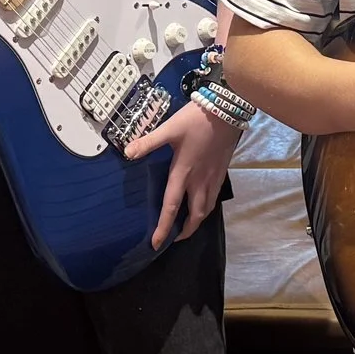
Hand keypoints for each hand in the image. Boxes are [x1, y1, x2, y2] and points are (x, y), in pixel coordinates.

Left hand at [125, 99, 243, 249]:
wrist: (226, 110)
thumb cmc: (196, 119)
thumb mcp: (169, 129)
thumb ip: (148, 142)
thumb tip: (127, 153)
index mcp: (184, 173)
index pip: (172, 207)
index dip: (164, 227)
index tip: (156, 244)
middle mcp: (200, 181)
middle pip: (195, 216)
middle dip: (185, 231)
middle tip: (174, 238)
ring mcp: (213, 177)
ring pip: (207, 209)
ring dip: (197, 221)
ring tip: (188, 225)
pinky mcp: (222, 171)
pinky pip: (214, 198)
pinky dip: (207, 207)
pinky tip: (201, 202)